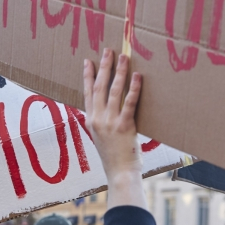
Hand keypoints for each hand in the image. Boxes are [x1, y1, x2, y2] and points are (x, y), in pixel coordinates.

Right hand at [83, 49, 145, 209]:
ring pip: (114, 91)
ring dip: (119, 72)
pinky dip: (134, 88)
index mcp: (90, 120)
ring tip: (124, 58)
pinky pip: (130, 103)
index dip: (87, 75)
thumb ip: (99, 122)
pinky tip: (138, 77)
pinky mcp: (125, 126)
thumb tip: (102, 109)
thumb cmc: (112, 156)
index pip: (86, 93)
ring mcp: (110, 122)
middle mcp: (97, 119)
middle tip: (108, 50)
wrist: (119, 173)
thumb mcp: (99, 137)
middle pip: (99, 87)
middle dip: (103, 67)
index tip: (88, 60)